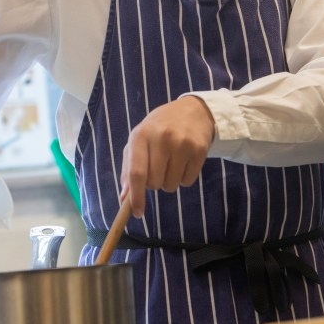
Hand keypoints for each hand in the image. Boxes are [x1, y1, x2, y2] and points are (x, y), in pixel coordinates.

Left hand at [120, 96, 214, 217]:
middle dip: (154, 183)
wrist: (192, 111)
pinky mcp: (199, 150)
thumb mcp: (139, 140)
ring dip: (169, 181)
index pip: (136, 173)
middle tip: (158, 168)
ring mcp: (182, 143)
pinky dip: (184, 178)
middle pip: (155, 183)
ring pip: (171, 185)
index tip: (137, 213)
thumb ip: (129, 168)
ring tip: (171, 162)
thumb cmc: (159, 128)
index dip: (136, 196)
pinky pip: (188, 182)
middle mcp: (162, 138)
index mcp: (140, 135)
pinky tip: (184, 161)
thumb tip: (124, 198)